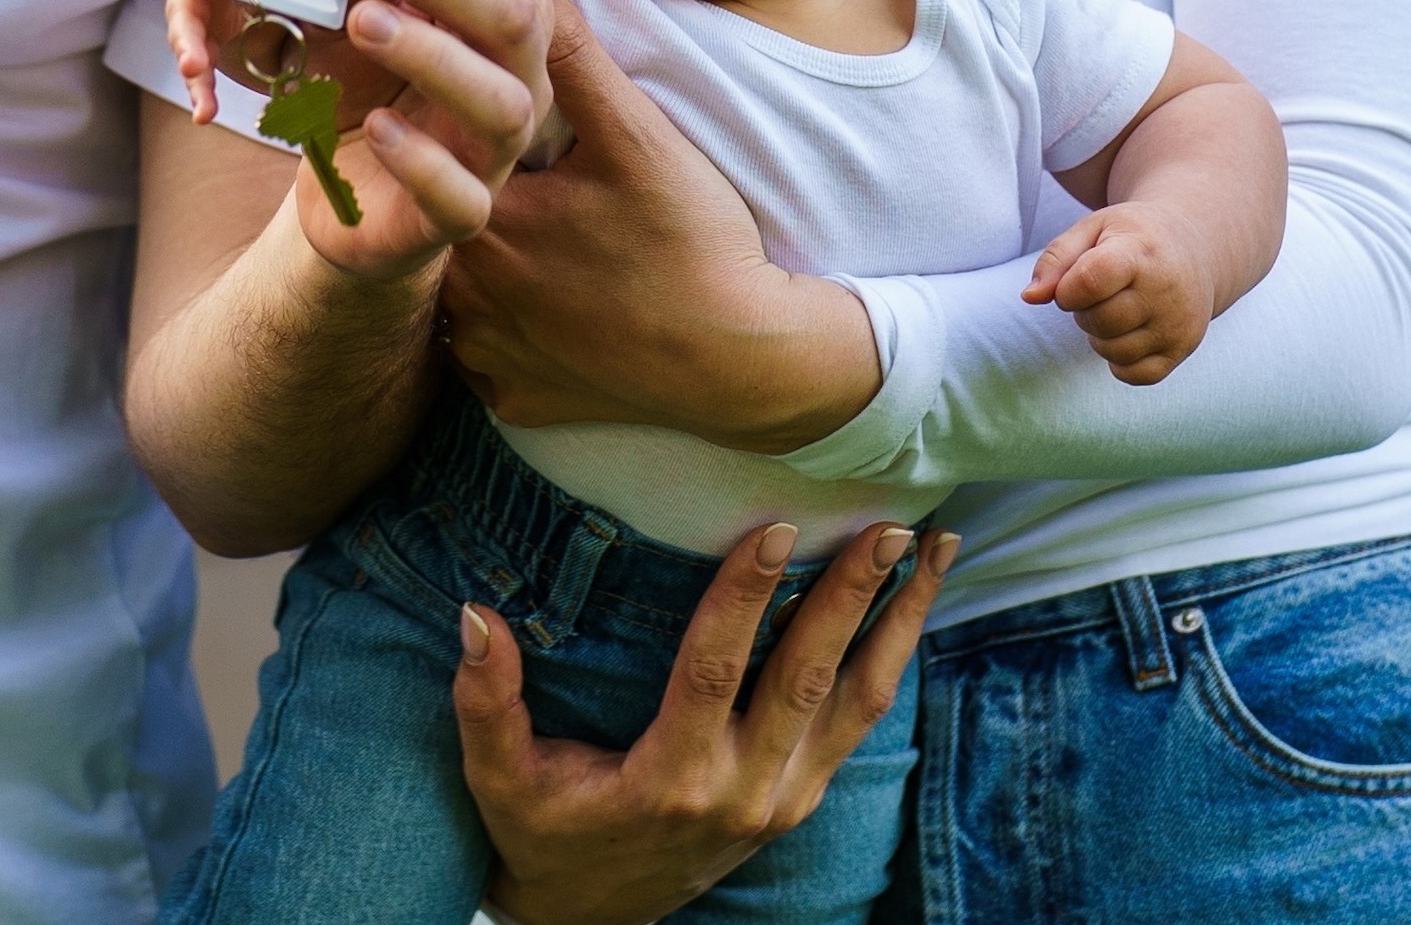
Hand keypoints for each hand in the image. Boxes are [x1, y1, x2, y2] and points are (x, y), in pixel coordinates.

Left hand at [148, 0, 553, 280]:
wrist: (355, 198)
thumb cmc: (361, 84)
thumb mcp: (348, 9)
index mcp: (496, 4)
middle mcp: (516, 72)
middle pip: (508, 9)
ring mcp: (497, 148)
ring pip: (500, 101)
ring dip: (431, 53)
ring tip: (360, 22)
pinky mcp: (465, 213)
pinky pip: (462, 195)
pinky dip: (420, 157)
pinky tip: (375, 125)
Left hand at [444, 25, 880, 451]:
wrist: (742, 363)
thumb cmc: (693, 244)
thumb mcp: (638, 137)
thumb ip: (572, 56)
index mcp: (486, 222)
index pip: (426, 160)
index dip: (434, 134)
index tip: (436, 113)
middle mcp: (469, 297)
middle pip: (438, 228)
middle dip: (457, 198)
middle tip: (507, 186)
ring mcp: (487, 358)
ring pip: (456, 297)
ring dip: (479, 269)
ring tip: (534, 247)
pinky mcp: (512, 400)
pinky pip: (486, 359)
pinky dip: (506, 334)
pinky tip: (547, 312)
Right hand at [457, 522, 951, 924]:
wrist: (591, 917)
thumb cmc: (542, 835)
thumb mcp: (501, 780)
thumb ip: (486, 701)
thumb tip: (473, 615)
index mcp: (670, 781)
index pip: (715, 673)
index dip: (745, 598)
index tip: (777, 528)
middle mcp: (741, 792)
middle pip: (808, 680)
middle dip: (851, 597)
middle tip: (889, 525)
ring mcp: (781, 800)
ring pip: (858, 702)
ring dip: (899, 622)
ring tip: (936, 551)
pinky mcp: (799, 800)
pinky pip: (859, 723)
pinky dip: (891, 660)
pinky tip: (913, 604)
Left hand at [1027, 204, 1216, 382]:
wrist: (1195, 247)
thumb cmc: (1133, 238)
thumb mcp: (1094, 229)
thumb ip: (1056, 258)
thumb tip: (1030, 297)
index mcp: (1140, 252)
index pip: (1090, 282)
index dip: (1067, 290)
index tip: (1072, 284)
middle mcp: (1166, 290)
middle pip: (1099, 321)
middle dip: (1084, 311)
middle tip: (1098, 294)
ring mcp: (1177, 324)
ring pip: (1114, 352)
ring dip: (1101, 336)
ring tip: (1116, 309)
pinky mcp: (1182, 349)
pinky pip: (1134, 375)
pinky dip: (1121, 360)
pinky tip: (1130, 332)